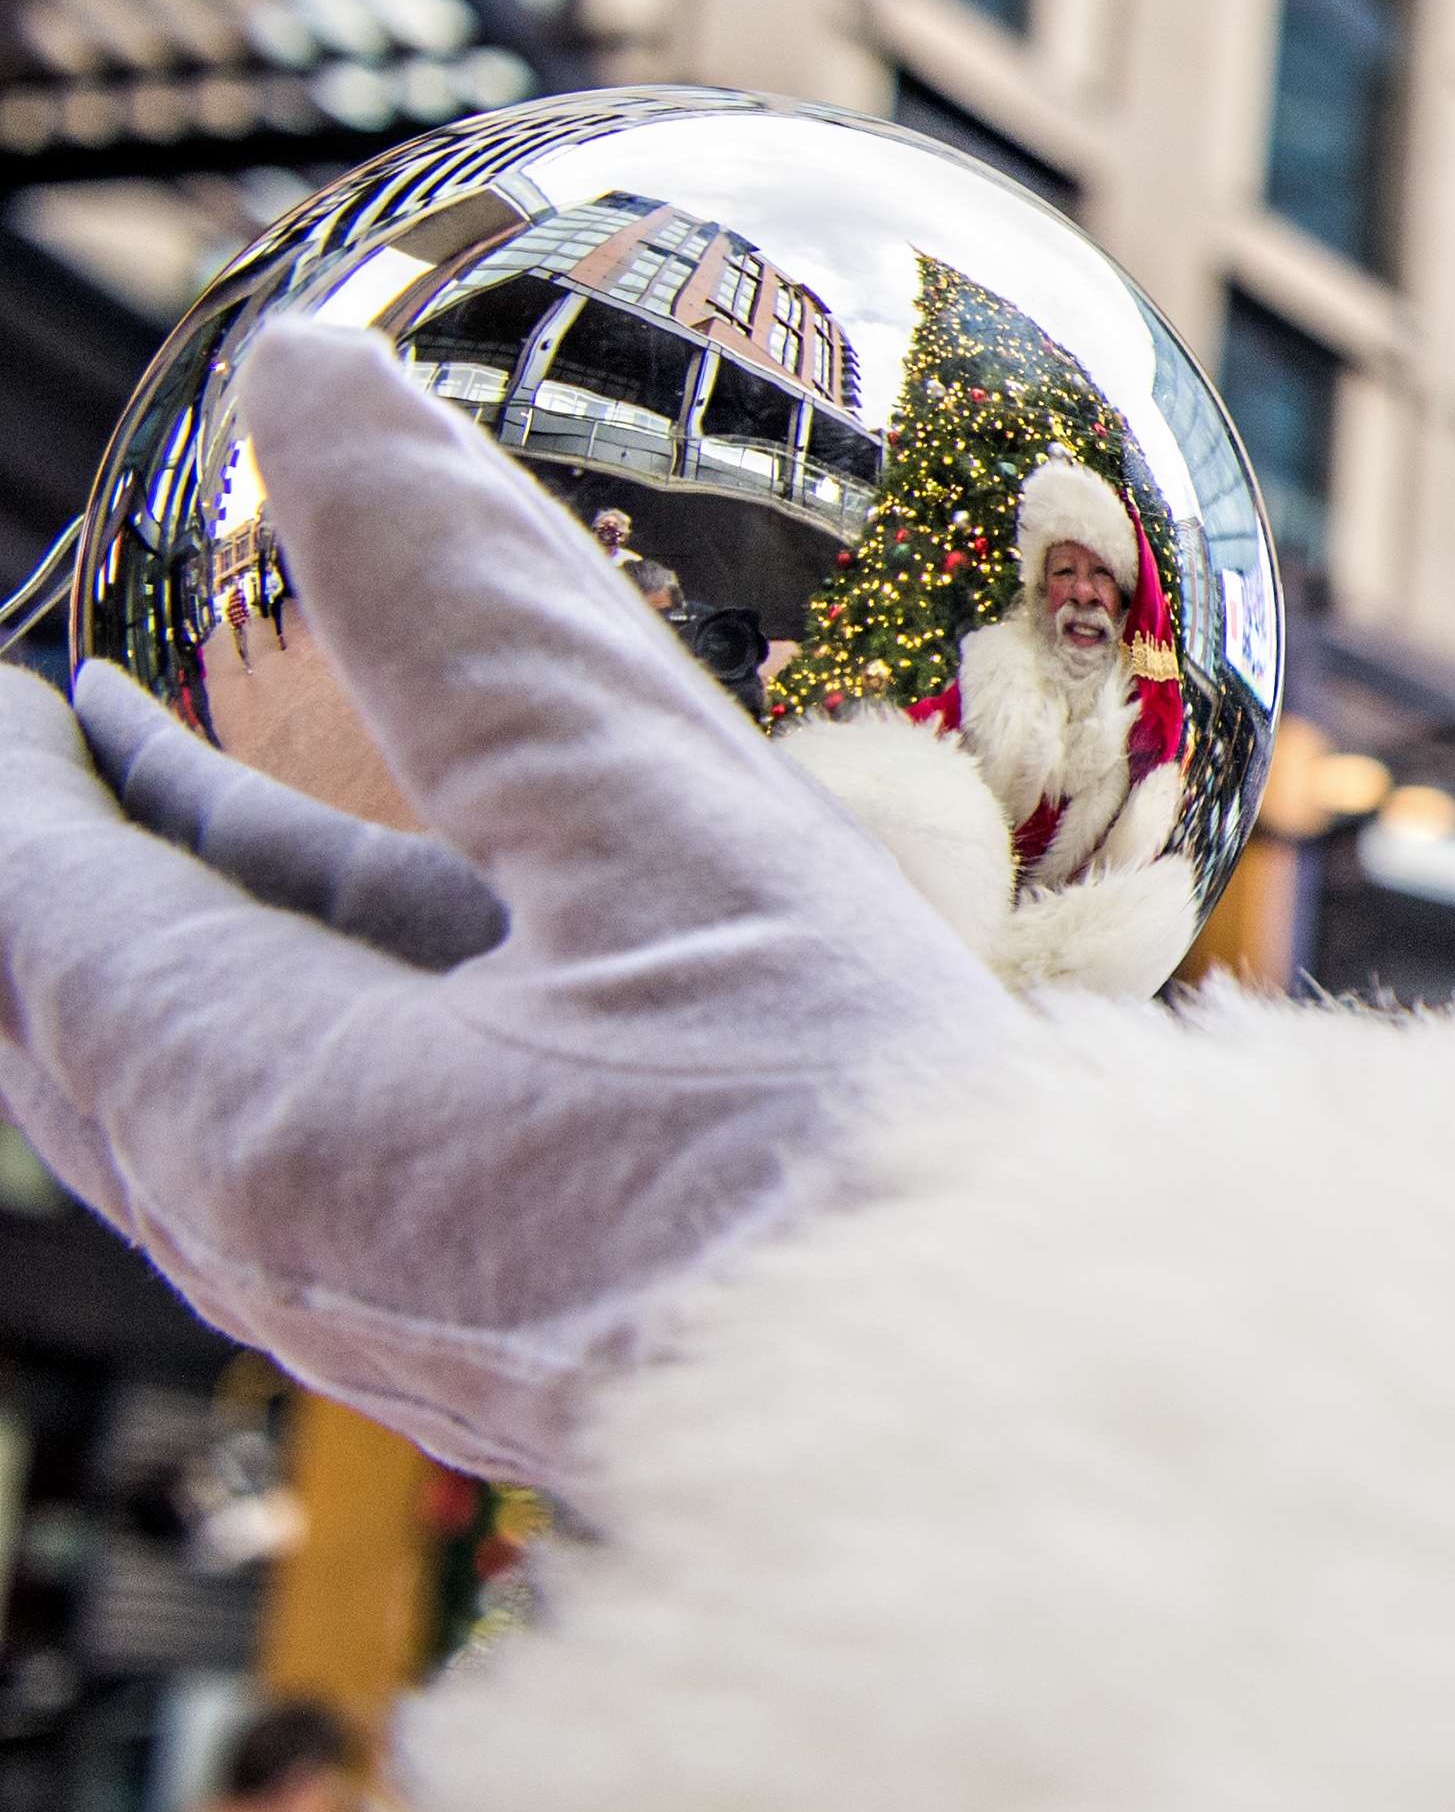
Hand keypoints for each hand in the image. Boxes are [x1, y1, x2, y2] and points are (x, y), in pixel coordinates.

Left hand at [0, 320, 1024, 1493]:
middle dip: (58, 859)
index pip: (32, 895)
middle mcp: (262, 1227)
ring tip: (200, 810)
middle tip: (66, 724)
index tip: (19, 671)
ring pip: (187, 1095)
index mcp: (249, 1103)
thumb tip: (312, 375)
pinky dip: (291, 1023)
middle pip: (71, 1015)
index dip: (9, 767)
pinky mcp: (483, 1338)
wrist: (998, 1436)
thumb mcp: (668, 832)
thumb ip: (472, 613)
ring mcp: (370, 1301)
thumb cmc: (847, 1150)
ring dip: (176, 936)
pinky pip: (310, 1155)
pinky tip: (411, 967)